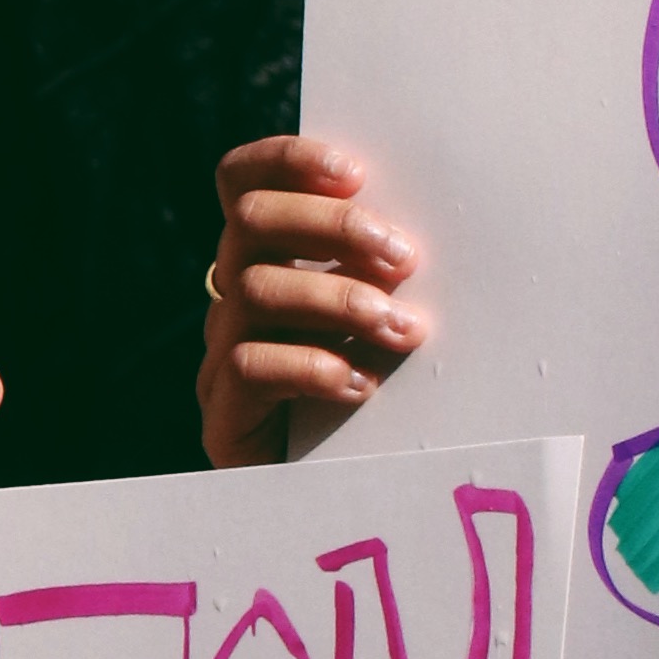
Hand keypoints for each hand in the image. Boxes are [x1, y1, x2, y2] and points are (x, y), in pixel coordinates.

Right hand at [201, 136, 424, 466]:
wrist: (341, 497)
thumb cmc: (386, 393)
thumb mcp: (386, 314)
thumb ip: (386, 268)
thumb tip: (436, 221)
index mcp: (266, 257)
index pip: (243, 181)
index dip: (287, 161)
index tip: (355, 171)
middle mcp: (233, 295)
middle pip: (252, 222)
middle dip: (334, 228)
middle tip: (405, 258)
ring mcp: (222, 352)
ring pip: (255, 290)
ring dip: (340, 300)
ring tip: (403, 329)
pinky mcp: (223, 414)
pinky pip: (249, 365)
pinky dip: (312, 366)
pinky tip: (361, 385)